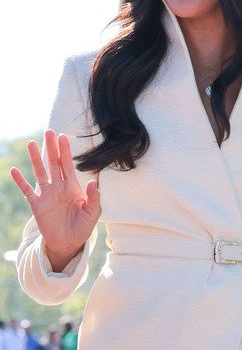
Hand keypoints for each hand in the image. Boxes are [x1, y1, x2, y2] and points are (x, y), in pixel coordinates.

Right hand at [10, 129, 100, 271]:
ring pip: (40, 172)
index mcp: (73, 186)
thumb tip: (93, 182)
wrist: (69, 243)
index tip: (63, 136)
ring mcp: (47, 194)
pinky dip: (20, 181)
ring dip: (35, 158)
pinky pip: (27, 190)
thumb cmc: (83, 226)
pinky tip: (14, 170)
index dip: (66, 151)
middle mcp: (59, 187)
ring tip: (31, 143)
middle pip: (53, 163)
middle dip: (51, 148)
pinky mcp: (37, 205)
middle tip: (48, 132)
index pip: (68, 164)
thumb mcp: (93, 212)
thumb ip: (94, 197)